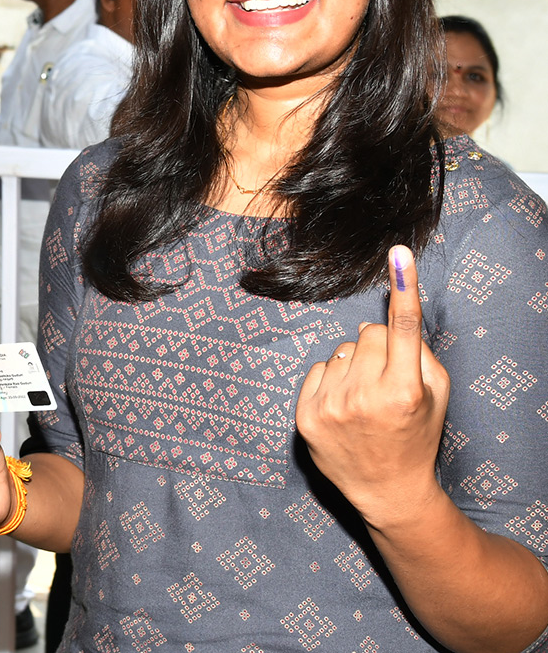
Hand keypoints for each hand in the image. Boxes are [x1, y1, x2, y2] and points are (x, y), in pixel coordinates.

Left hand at [296, 245, 449, 527]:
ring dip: (355, 365)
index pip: (403, 328)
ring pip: (342, 350)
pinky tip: (343, 406)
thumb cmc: (417, 434)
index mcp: (404, 392)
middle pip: (369, 334)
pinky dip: (332, 379)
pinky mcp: (305, 416)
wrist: (387, 491)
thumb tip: (381, 318)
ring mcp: (331, 408)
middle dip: (381, 349)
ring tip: (365, 400)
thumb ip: (417, 351)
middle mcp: (364, 398)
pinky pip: (319, 367)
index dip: (404, 287)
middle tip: (388, 381)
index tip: (399, 252)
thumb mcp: (437, 394)